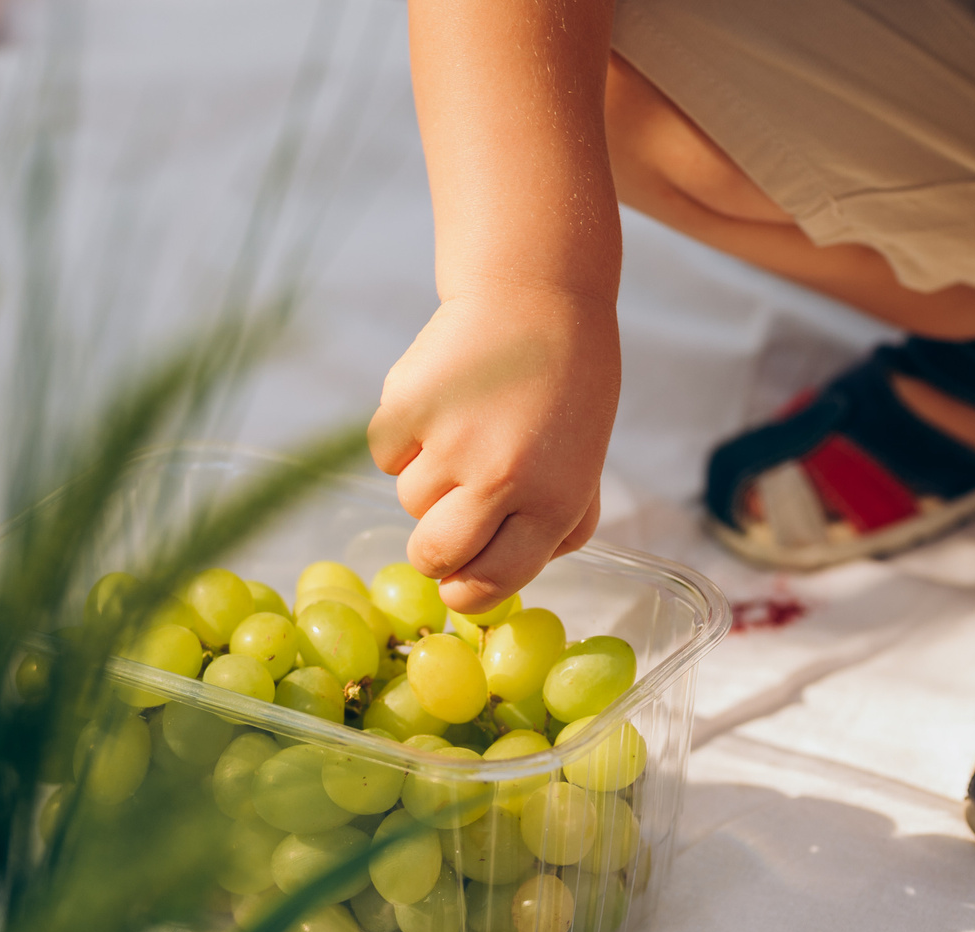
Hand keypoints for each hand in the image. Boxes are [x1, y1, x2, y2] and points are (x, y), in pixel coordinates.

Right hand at [368, 285, 619, 611]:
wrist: (536, 295)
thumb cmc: (566, 385)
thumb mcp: (587, 462)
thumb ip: (560, 523)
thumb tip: (501, 575)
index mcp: (554, 500)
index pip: (493, 581)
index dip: (466, 594)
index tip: (456, 589)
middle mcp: (503, 478)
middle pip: (435, 555)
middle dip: (431, 554)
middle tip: (438, 531)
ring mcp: (451, 441)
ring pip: (408, 502)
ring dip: (425, 479)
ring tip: (461, 431)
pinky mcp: (408, 406)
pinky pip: (386, 455)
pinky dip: (403, 438)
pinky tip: (440, 404)